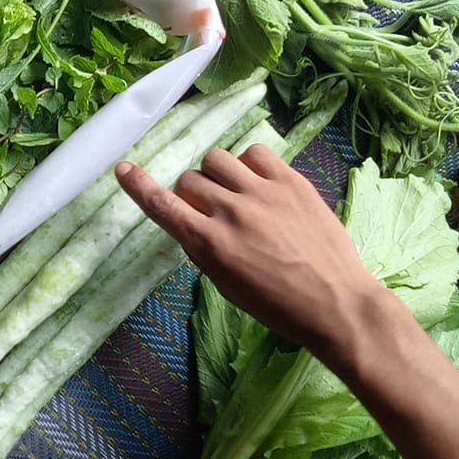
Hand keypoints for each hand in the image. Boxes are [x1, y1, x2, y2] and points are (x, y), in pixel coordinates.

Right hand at [115, 143, 386, 360]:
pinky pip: (253, 152)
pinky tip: (258, 183)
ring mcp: (262, 192)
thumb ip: (203, 249)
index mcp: (210, 244)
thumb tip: (192, 221)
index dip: (138, 186)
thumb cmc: (277, 305)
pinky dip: (248, 164)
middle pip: (189, 181)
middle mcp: (231, 212)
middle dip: (193, 195)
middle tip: (212, 214)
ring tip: (235, 193)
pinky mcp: (291, 181)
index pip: (163, 205)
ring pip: (217, 159)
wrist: (336, 303)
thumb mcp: (226, 285)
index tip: (123, 169)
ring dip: (216, 175)